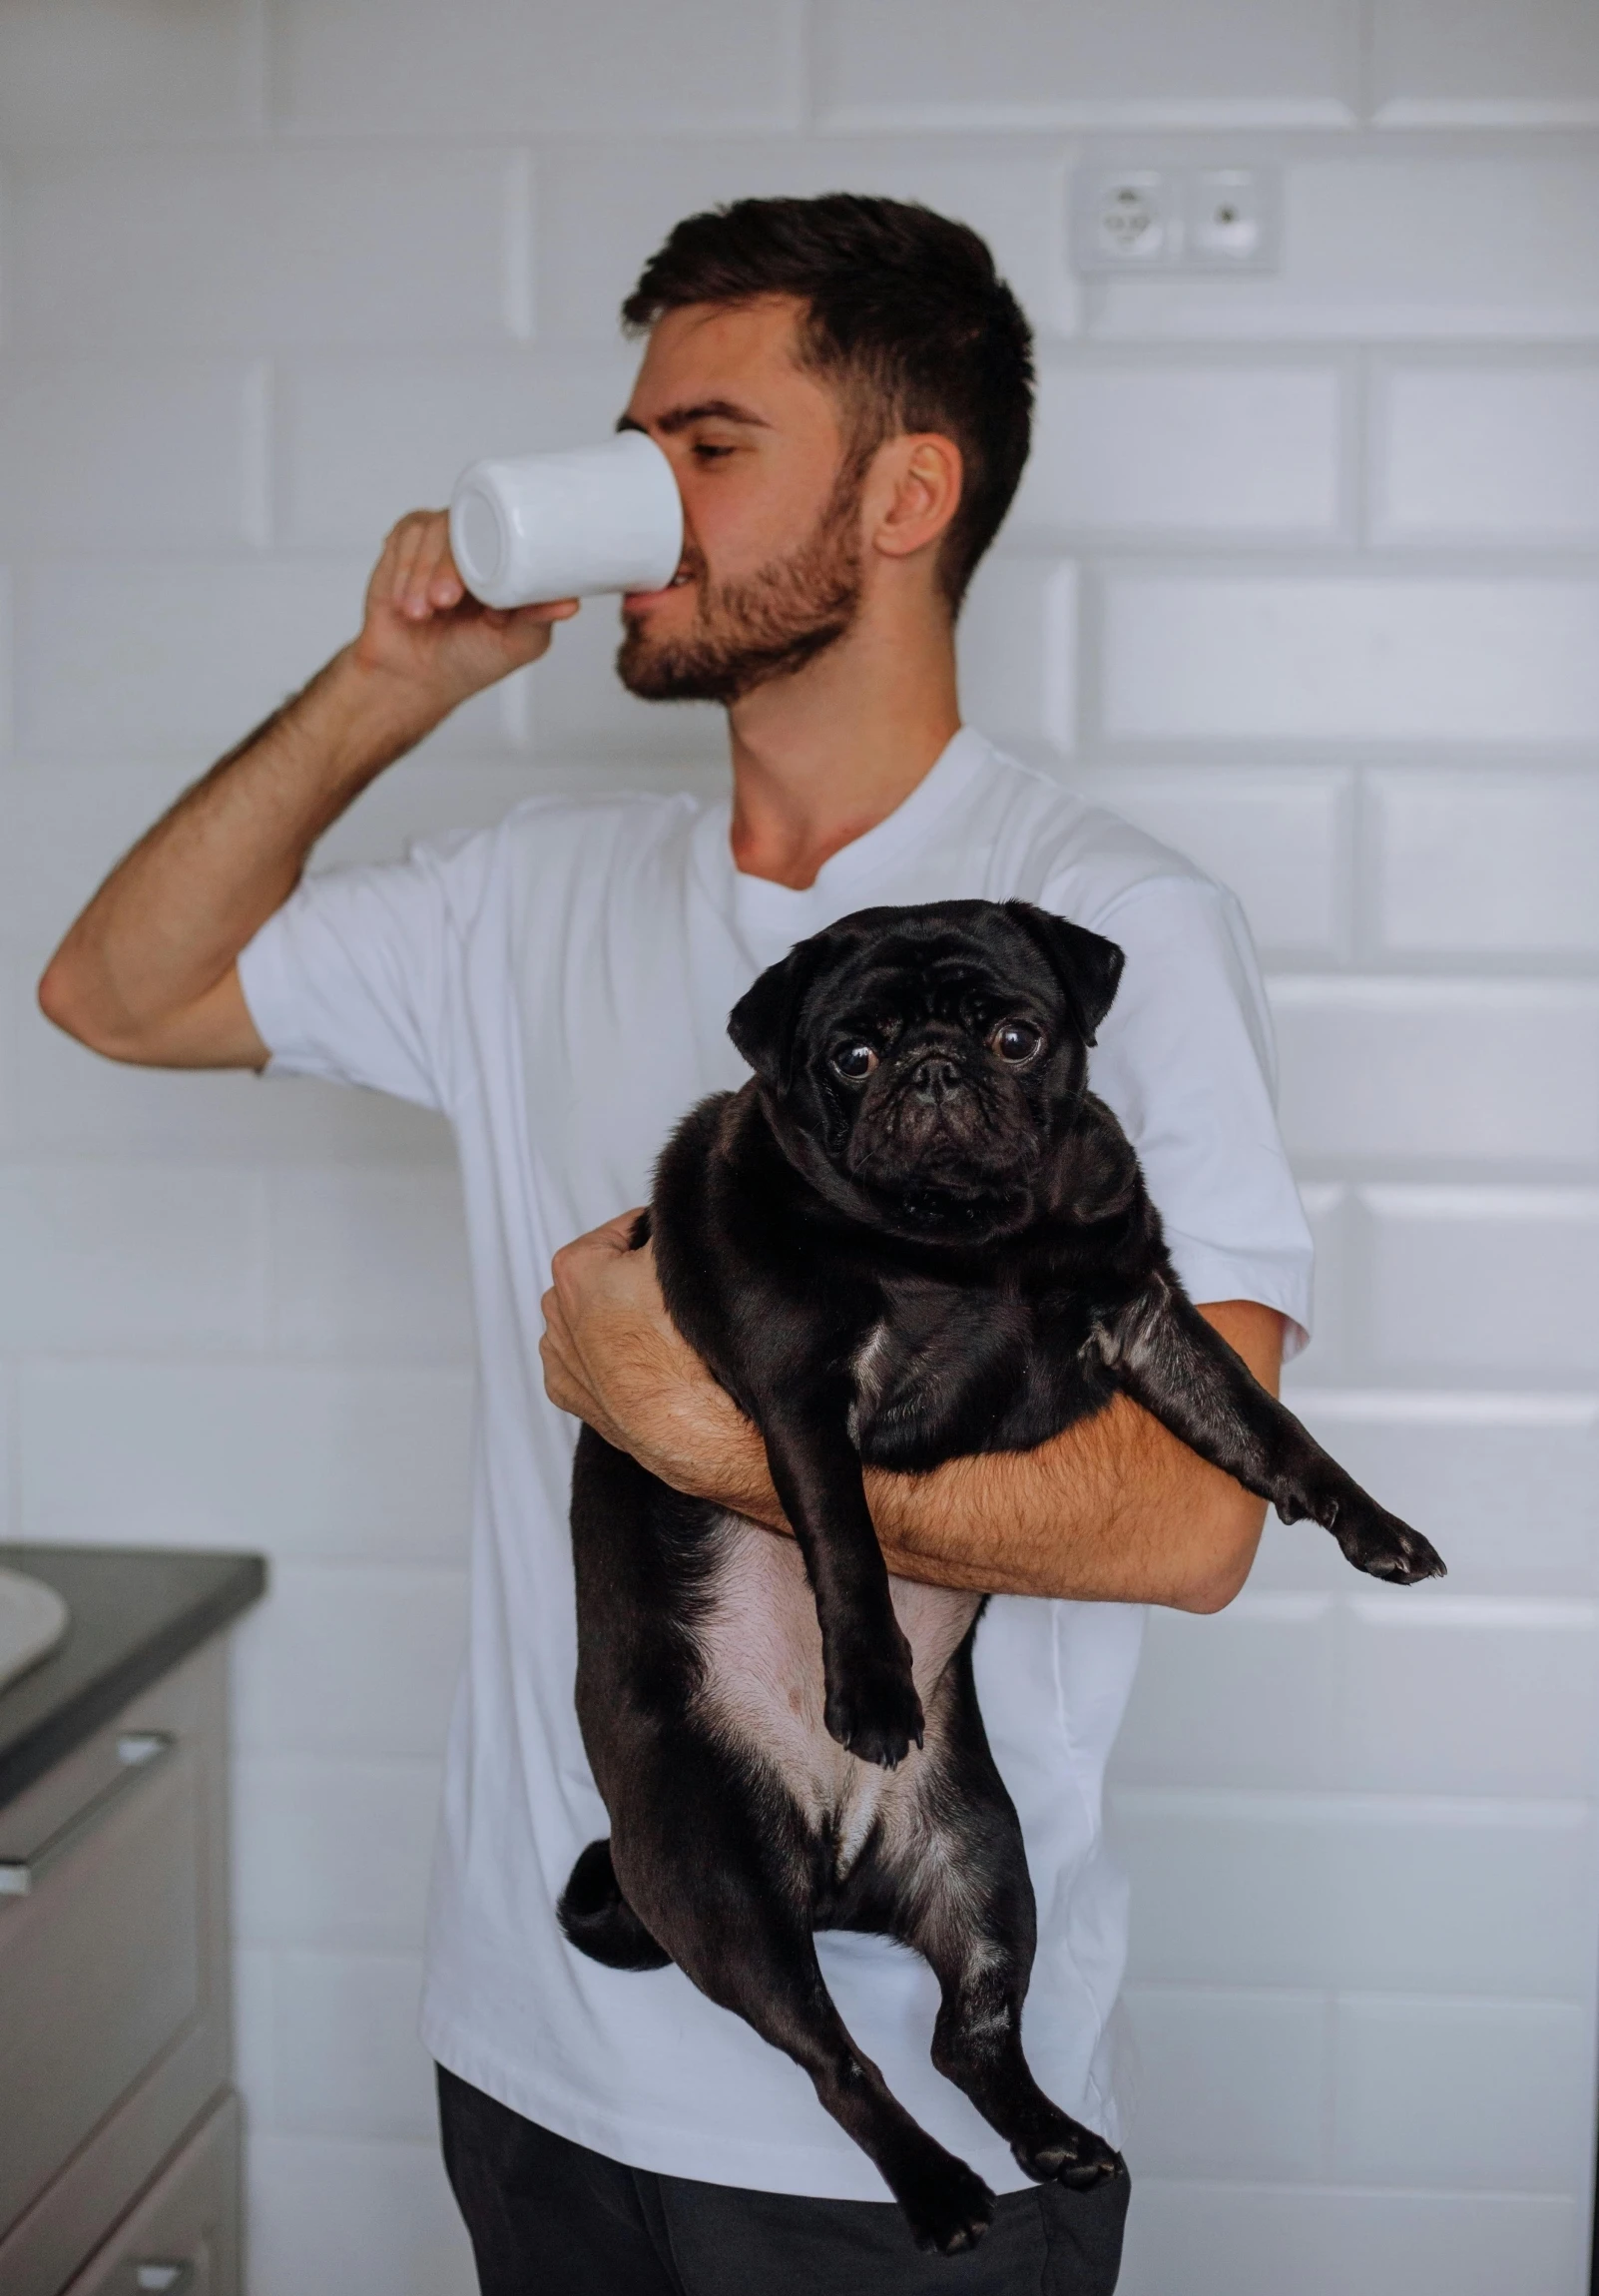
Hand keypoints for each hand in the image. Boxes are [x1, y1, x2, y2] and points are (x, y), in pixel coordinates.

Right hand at [350, 508, 578, 727]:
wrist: (414, 675)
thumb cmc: (469, 658)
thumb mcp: (515, 645)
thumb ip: (539, 618)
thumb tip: (570, 603)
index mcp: (513, 561)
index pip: (513, 533)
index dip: (499, 555)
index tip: (485, 595)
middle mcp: (481, 544)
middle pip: (468, 526)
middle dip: (449, 565)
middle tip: (442, 602)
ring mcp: (444, 538)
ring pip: (433, 530)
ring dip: (421, 573)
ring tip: (420, 612)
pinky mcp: (408, 540)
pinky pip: (406, 536)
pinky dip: (403, 572)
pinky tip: (405, 602)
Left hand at [539, 1213, 778, 1521]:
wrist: (689, 1426)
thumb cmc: (683, 1346)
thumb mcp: (684, 1256)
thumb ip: (673, 1219)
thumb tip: (683, 1201)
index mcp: (575, 1266)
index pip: (629, 1229)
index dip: (661, 1239)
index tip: (681, 1257)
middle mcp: (556, 1308)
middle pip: (606, 1273)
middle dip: (635, 1278)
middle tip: (674, 1296)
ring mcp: (558, 1354)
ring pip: (595, 1316)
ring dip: (621, 1318)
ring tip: (661, 1332)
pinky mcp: (568, 1393)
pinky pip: (589, 1360)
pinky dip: (610, 1357)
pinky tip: (641, 1362)